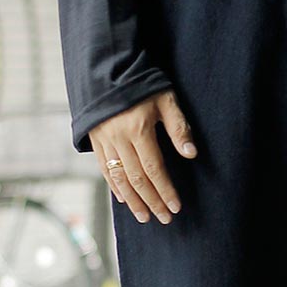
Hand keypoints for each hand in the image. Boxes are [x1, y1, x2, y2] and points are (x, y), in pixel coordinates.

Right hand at [90, 89, 196, 224]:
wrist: (106, 68)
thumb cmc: (142, 83)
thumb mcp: (166, 99)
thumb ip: (178, 127)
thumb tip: (191, 154)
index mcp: (138, 128)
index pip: (154, 169)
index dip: (165, 190)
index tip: (176, 207)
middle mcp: (118, 138)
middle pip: (137, 179)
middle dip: (152, 201)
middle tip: (165, 218)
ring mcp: (104, 140)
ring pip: (119, 178)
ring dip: (133, 201)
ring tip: (145, 217)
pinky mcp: (95, 140)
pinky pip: (104, 169)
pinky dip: (115, 187)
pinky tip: (124, 200)